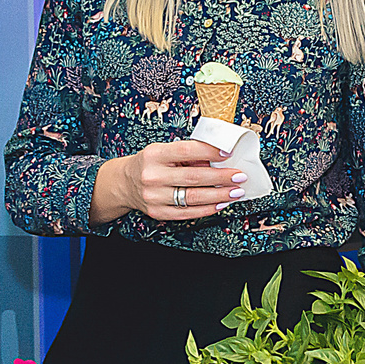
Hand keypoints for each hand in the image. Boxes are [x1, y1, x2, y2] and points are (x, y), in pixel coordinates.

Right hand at [90, 140, 245, 222]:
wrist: (125, 183)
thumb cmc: (150, 164)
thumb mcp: (163, 151)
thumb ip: (188, 154)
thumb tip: (218, 159)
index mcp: (155, 154)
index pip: (187, 151)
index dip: (210, 152)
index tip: (229, 154)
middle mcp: (152, 175)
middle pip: (194, 177)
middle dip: (221, 178)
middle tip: (239, 176)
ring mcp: (154, 196)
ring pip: (193, 197)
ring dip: (219, 195)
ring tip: (235, 192)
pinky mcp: (158, 212)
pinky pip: (187, 213)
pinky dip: (207, 209)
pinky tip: (220, 204)